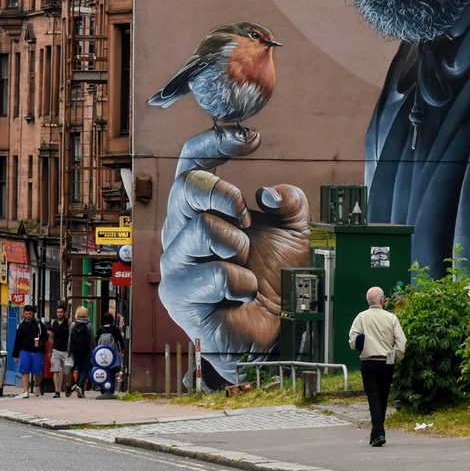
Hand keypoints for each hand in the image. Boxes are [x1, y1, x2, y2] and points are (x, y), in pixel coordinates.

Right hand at [158, 126, 310, 384]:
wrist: (279, 332)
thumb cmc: (278, 279)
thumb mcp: (293, 231)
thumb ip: (288, 202)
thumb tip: (268, 193)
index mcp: (200, 211)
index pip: (193, 163)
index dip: (215, 143)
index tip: (251, 138)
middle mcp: (180, 233)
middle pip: (187, 188)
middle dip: (225, 197)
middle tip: (245, 218)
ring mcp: (177, 265)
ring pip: (200, 229)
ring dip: (236, 245)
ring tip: (245, 264)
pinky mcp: (181, 298)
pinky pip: (215, 275)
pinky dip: (241, 283)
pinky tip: (242, 294)